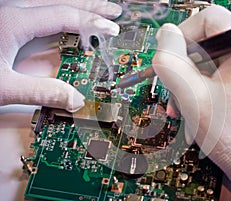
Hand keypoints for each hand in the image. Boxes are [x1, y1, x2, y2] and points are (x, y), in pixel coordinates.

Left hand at [0, 0, 121, 111]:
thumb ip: (40, 92)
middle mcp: (12, 12)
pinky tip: (67, 19)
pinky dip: (61, 12)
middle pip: (61, 2)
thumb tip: (74, 99)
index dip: (90, 23)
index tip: (111, 29)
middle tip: (113, 11)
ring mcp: (9, 15)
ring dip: (78, 5)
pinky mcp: (7, 22)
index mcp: (14, 23)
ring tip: (97, 9)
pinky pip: (41, 9)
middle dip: (91, 6)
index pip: (63, 16)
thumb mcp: (4, 88)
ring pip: (51, 2)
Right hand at [153, 5, 230, 199]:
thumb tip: (165, 34)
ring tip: (185, 104)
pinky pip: (222, 71)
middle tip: (176, 88)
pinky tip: (198, 106)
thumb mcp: (191, 97)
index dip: (183, 33)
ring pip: (212, 59)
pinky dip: (205, 85)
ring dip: (193, 80)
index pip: (209, 18)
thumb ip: (171, 61)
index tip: (170, 55)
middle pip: (209, 40)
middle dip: (186, 65)